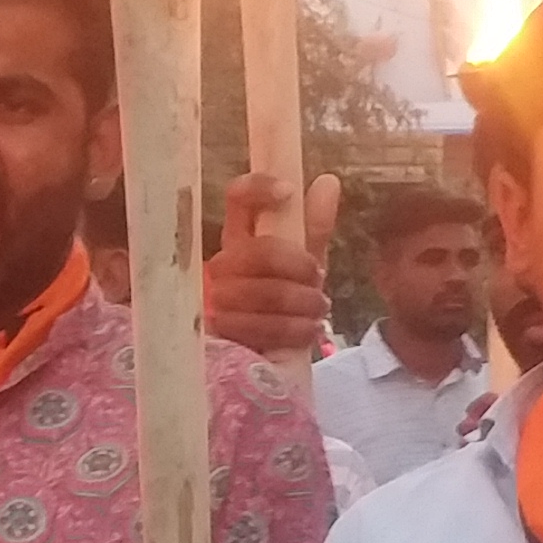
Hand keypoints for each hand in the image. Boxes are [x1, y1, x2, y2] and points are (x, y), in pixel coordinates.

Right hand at [202, 171, 339, 362]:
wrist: (274, 362)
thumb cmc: (285, 305)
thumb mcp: (305, 265)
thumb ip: (314, 227)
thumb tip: (328, 181)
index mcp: (241, 239)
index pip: (237, 198)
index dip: (258, 187)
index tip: (287, 192)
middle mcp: (221, 265)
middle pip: (257, 251)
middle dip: (296, 266)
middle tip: (317, 281)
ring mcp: (214, 300)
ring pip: (262, 291)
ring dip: (301, 302)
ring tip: (317, 311)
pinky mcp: (216, 335)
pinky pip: (258, 325)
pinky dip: (292, 329)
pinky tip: (305, 332)